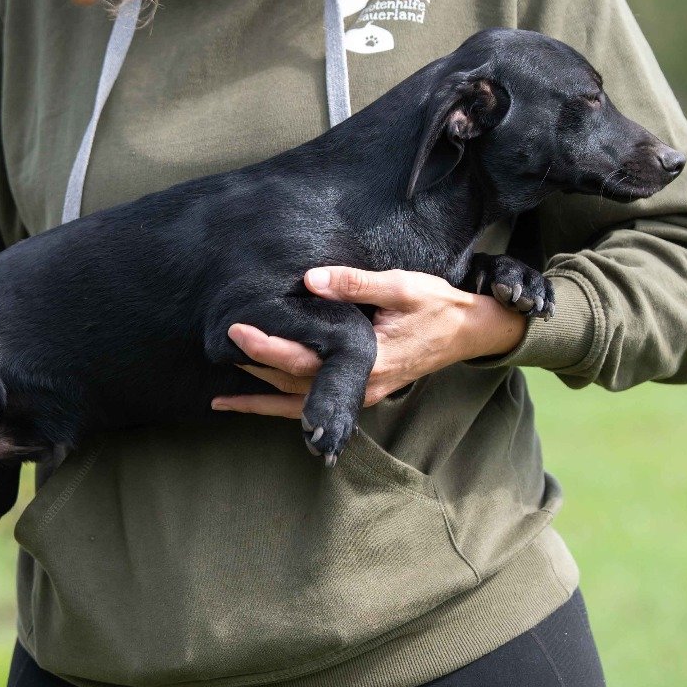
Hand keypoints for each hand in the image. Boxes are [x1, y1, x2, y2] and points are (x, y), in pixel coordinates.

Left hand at [211, 266, 528, 418]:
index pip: (304, 359)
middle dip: (253, 369)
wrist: (469, 332)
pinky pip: (312, 404)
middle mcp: (359, 387)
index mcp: (367, 362)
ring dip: (261, 400)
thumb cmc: (436, 306)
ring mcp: (359, 395)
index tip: (238, 329)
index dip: (268, 346)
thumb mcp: (400, 286)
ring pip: (299, 404)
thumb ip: (355, 283)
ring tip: (220, 397)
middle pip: (293, 384)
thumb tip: (310, 280)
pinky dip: (281, 407)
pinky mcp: (359, 392)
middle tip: (217, 349)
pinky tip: (257, 404)